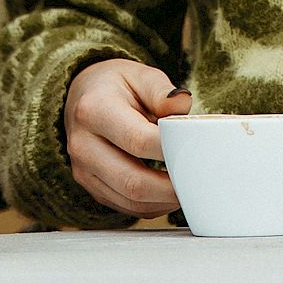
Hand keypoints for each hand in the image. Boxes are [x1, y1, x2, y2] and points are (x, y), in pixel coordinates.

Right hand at [64, 59, 192, 217]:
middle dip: (171, 187)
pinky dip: (154, 205)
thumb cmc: (117, 86)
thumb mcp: (140, 75)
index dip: (171, 151)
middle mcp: (82, 144)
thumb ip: (162, 91)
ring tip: (189, 188)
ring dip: (165, 200)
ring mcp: (83, 170)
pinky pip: (126, 207)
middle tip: (199, 181)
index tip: (198, 152)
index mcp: (93, 110)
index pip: (138, 140)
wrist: (84, 96)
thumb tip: (182, 105)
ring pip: (130, 200)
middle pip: (132, 181)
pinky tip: (171, 193)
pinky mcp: (91, 186)